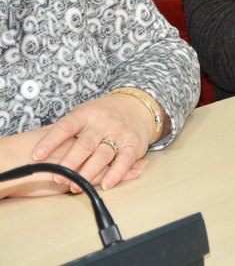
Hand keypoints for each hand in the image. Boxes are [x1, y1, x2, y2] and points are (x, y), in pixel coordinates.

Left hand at [30, 93, 157, 190]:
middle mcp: (103, 123)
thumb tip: (37, 152)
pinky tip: (106, 185)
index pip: (66, 127)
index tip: (36, 155)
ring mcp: (120, 133)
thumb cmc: (103, 115)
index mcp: (87, 114)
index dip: (50, 141)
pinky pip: (125, 160)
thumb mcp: (84, 114)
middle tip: (57, 178)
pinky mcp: (134, 144)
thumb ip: (66, 130)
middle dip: (70, 162)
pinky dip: (116, 174)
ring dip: (88, 172)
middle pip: (84, 144)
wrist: (138, 106)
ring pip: (103, 154)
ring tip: (75, 186)